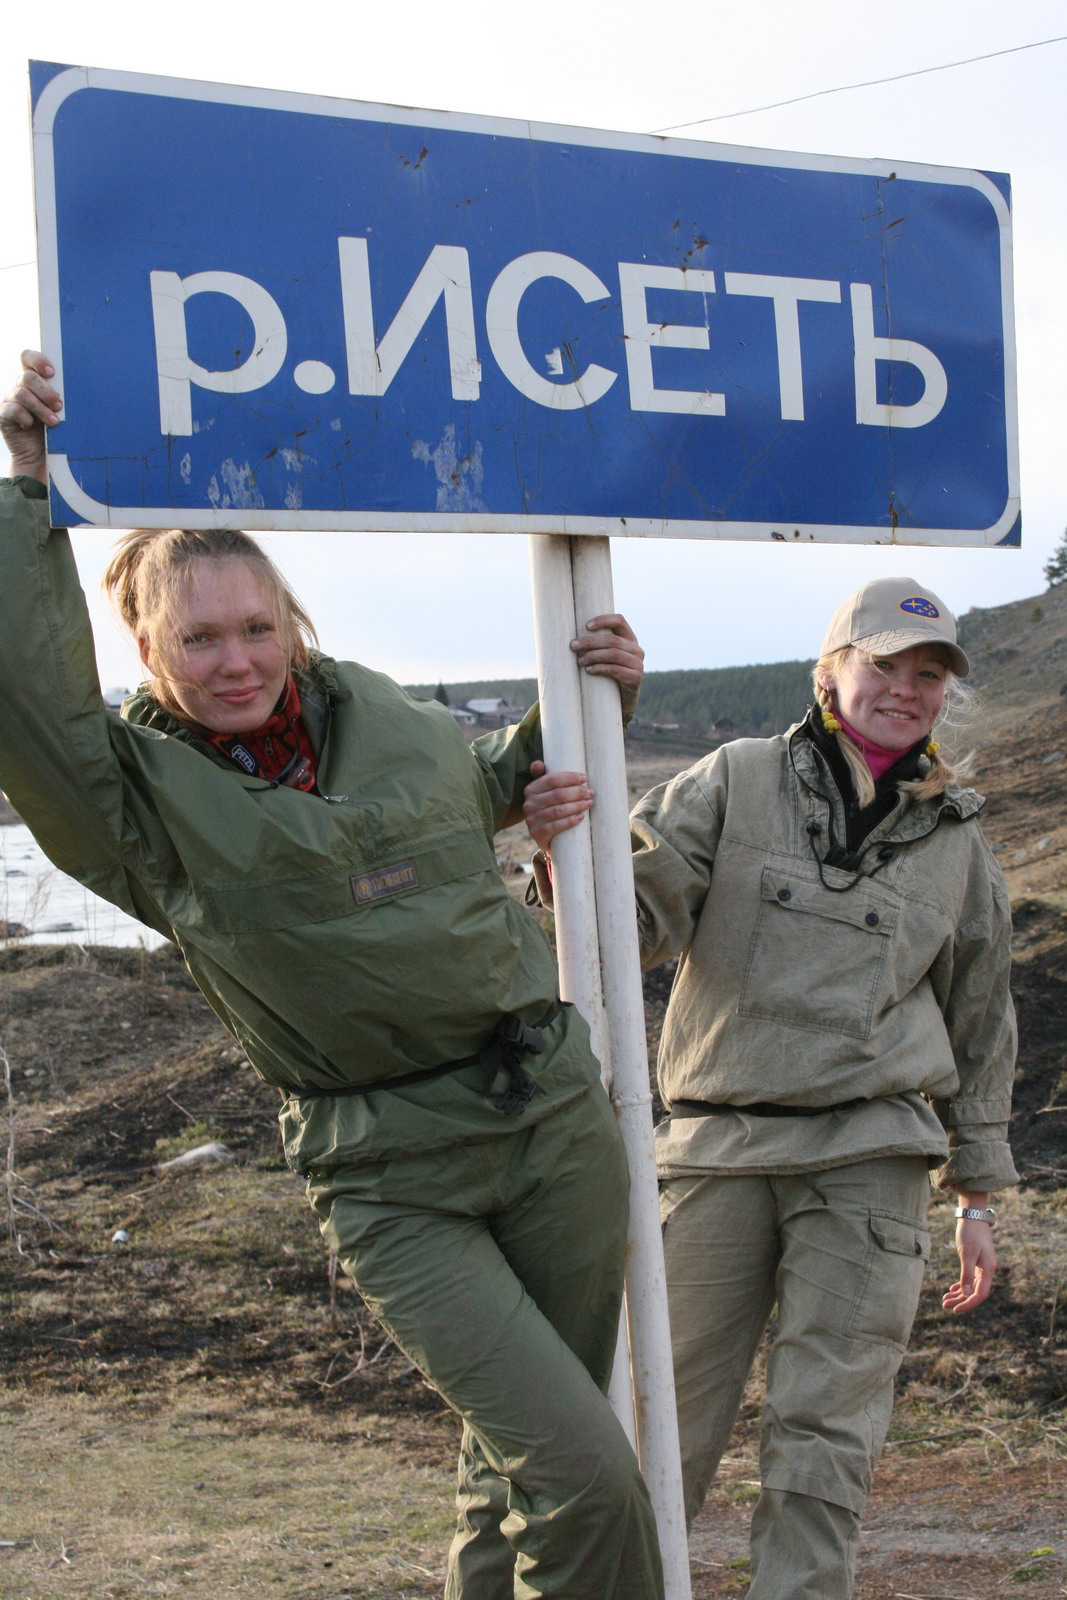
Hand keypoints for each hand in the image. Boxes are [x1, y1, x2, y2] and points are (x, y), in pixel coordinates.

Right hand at [1, 350, 60, 483]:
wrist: (39, 455)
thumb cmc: (54, 431)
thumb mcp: (60, 411)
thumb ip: (59, 397)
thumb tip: (72, 389)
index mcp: (33, 381)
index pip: (27, 357)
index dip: (37, 359)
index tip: (51, 372)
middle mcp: (19, 387)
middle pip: (27, 377)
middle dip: (45, 391)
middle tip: (59, 405)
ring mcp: (9, 400)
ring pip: (22, 394)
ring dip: (40, 408)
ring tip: (54, 422)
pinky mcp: (3, 414)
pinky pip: (13, 409)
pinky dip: (25, 418)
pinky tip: (31, 426)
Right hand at [523, 760, 594, 850]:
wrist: (546, 836)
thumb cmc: (550, 807)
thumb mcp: (546, 791)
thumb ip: (543, 777)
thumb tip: (538, 763)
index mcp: (530, 789)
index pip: (551, 780)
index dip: (569, 778)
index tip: (584, 778)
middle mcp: (528, 804)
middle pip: (557, 795)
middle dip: (577, 792)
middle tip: (590, 792)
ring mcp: (531, 820)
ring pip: (557, 810)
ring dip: (576, 806)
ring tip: (589, 803)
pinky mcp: (536, 834)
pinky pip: (554, 827)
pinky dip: (569, 821)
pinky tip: (581, 817)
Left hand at [571, 613, 643, 717]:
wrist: (623, 699)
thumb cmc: (610, 673)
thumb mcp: (608, 656)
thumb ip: (599, 644)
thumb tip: (574, 637)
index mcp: (630, 639)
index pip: (620, 621)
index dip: (603, 620)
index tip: (586, 626)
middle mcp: (636, 649)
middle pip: (612, 640)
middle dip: (590, 642)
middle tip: (573, 646)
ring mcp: (638, 664)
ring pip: (613, 654)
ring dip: (593, 656)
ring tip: (579, 661)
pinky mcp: (635, 678)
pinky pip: (616, 670)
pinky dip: (600, 668)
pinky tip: (589, 670)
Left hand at [942, 1211, 996, 1314]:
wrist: (973, 1215)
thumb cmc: (970, 1233)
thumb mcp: (967, 1254)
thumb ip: (967, 1273)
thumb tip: (965, 1293)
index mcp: (988, 1269)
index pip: (980, 1294)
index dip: (968, 1304)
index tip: (955, 1310)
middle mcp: (987, 1270)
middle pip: (975, 1292)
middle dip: (960, 1300)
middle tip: (945, 1306)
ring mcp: (982, 1266)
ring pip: (971, 1285)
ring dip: (959, 1294)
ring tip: (945, 1300)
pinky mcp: (976, 1261)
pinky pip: (970, 1278)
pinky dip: (961, 1284)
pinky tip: (952, 1289)